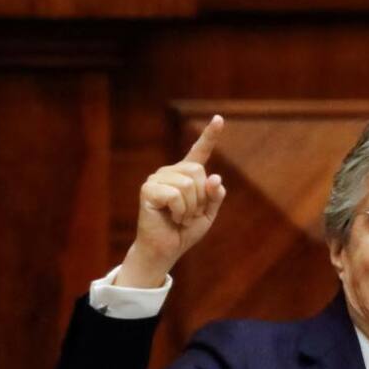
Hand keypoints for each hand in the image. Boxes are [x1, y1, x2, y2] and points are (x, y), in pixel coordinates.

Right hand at [117, 115, 226, 287]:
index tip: (219, 119)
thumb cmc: (184, 231)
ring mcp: (157, 179)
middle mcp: (170, 172)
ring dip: (191, 207)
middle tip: (189, 214)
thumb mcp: (208, 214)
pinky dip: (180, 211)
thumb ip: (215, 196)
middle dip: (201, 198)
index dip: (210, 136)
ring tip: (180, 217)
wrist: (165, 249)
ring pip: (189, 184)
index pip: (199, 152)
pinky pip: (176, 195)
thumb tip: (216, 178)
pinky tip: (172, 218)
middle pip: (199, 173)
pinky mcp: (148, 189)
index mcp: (186, 176)